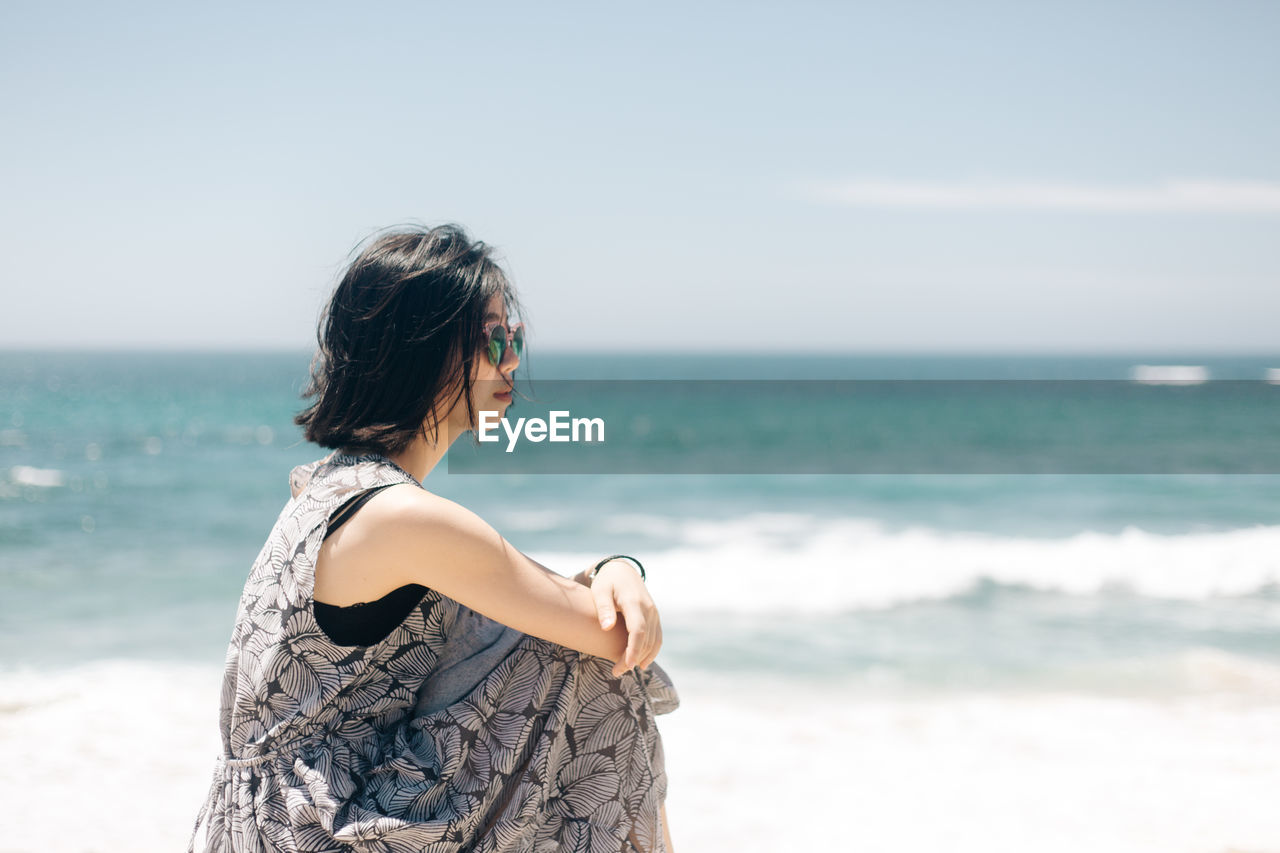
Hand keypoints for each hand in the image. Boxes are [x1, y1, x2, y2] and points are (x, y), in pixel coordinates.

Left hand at [589, 559, 662, 676]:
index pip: (638, 630)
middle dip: (633, 658)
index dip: (633, 649)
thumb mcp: (600, 591)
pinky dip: (651, 652)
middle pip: (646, 640)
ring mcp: (654, 614)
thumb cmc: (607, 582)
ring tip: (624, 669)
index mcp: (635, 602)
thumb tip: (606, 627)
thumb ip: (603, 608)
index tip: (626, 665)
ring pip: (653, 641)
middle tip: (616, 672)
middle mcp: (649, 609)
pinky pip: (657, 638)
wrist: (622, 571)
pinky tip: (640, 663)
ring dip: (642, 658)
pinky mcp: (654, 618)